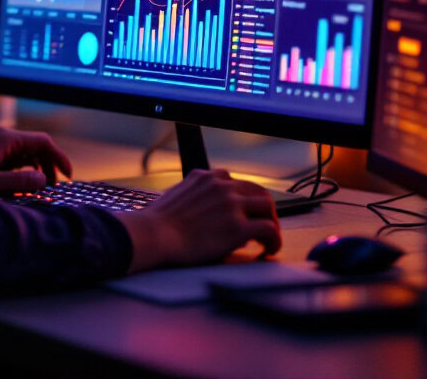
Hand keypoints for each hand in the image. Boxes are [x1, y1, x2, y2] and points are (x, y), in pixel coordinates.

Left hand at [0, 127, 71, 195]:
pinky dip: (24, 171)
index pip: (43, 142)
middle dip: (49, 166)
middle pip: (38, 147)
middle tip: (53, 187)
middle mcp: (3, 136)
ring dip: (37, 170)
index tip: (68, 175)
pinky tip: (22, 187)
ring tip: (39, 189)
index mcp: (5, 139)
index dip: (59, 157)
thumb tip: (43, 180)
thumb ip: (18, 183)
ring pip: (28, 153)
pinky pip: (16, 159)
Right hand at [116, 169, 280, 272]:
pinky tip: (268, 250)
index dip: (243, 199)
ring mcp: (232, 204)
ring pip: (267, 206)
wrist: (152, 235)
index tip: (243, 212)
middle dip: (262, 209)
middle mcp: (222, 185)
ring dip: (271, 222)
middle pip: (256, 191)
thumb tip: (204, 212)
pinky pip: (269, 229)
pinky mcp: (238, 227)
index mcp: (206, 177)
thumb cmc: (156, 224)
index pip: (235, 183)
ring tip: (268, 239)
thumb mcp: (176, 197)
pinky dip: (274, 240)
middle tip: (262, 225)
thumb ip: (194, 197)